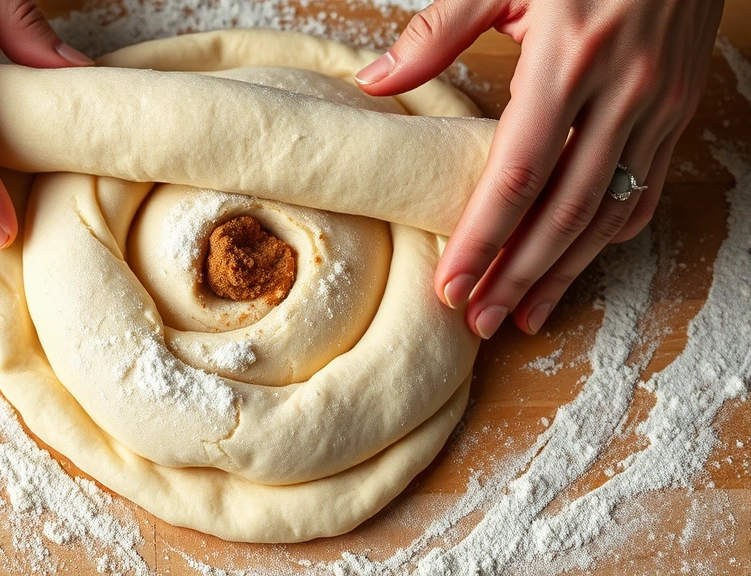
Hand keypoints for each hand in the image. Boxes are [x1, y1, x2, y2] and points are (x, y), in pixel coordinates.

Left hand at [356, 0, 722, 337]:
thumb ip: (437, 33)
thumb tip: (373, 82)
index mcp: (567, 62)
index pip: (516, 175)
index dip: (482, 239)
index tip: (451, 285)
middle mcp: (620, 94)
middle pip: (562, 212)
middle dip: (517, 276)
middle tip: (480, 321)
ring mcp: (657, 108)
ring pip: (607, 214)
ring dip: (564, 273)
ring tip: (523, 315)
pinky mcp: (678, 111)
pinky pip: (643, 191)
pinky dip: (608, 237)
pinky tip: (576, 264)